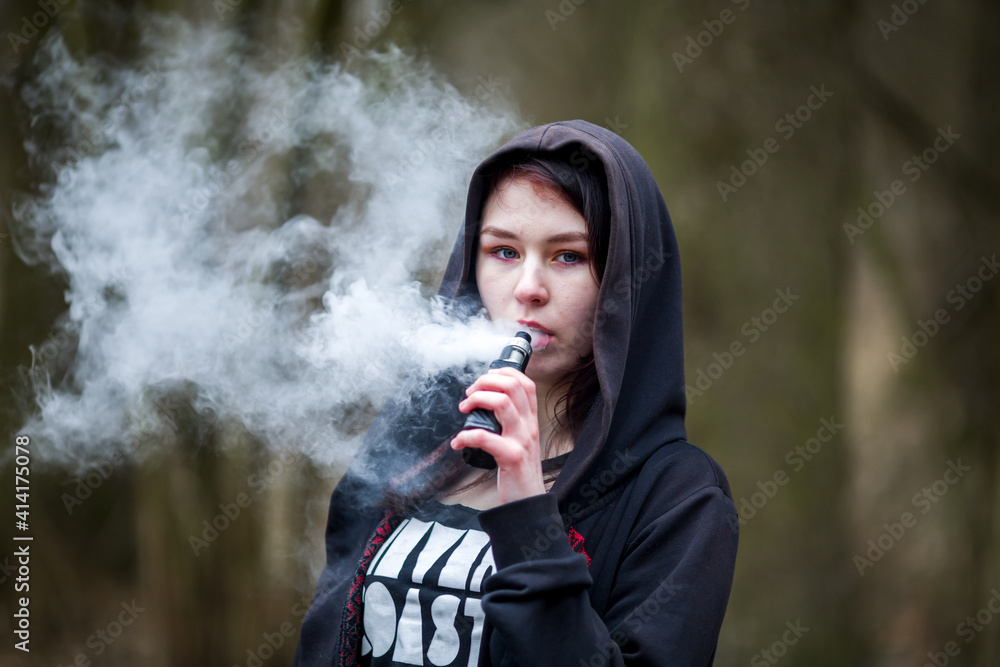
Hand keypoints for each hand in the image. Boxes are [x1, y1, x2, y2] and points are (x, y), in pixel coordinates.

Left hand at [450, 367, 545, 503]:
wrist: (529, 504)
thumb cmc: (519, 472)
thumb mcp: (521, 441)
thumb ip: (511, 423)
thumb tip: (485, 405)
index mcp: (531, 420)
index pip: (525, 382)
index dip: (503, 373)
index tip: (484, 380)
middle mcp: (530, 426)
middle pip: (512, 385)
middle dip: (484, 382)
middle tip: (469, 395)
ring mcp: (522, 440)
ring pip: (502, 403)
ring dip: (476, 400)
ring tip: (464, 409)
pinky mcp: (512, 457)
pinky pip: (486, 437)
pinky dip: (466, 436)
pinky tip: (458, 442)